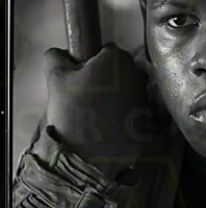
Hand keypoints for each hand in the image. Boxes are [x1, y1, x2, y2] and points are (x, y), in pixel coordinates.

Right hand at [44, 44, 156, 177]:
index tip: (84, 78)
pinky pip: (136, 115)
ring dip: (119, 99)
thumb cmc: (72, 111)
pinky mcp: (149, 124)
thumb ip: (56, 57)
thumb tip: (60, 53)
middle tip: (90, 96)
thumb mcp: (55, 79)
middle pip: (123, 71)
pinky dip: (127, 119)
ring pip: (131, 92)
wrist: (87, 155)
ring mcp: (146, 100)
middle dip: (110, 80)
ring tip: (100, 115)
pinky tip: (110, 129)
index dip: (94, 63)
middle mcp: (138, 76)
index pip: (107, 52)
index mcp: (118, 60)